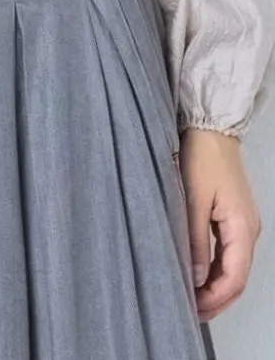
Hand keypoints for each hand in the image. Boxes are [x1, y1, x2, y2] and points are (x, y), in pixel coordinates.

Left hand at [179, 128, 263, 319]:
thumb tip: (194, 278)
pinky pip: (229, 253)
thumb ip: (194, 240)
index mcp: (242, 229)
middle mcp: (248, 231)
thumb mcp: (193, 200)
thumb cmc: (202, 157)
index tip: (193, 310)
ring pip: (234, 268)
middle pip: (237, 278)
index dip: (214, 299)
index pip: (234, 279)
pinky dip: (216, 269)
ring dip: (216, 286)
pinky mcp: (234, 217)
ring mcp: (243, 225)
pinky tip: (199, 275)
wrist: (211, 128)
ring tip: (192, 299)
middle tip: (192, 313)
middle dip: (216, 299)